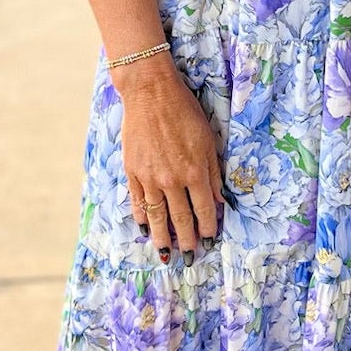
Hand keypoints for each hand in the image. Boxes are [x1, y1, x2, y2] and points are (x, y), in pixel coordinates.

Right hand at [117, 61, 224, 262]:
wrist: (151, 93)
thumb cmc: (184, 111)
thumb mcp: (207, 141)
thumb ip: (213, 174)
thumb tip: (218, 201)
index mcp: (195, 173)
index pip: (203, 211)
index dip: (207, 228)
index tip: (209, 240)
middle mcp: (172, 180)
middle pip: (180, 219)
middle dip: (186, 241)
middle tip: (189, 257)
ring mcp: (150, 178)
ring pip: (157, 216)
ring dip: (162, 238)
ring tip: (166, 253)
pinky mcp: (132, 171)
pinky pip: (138, 201)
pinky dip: (141, 217)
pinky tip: (144, 228)